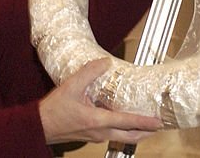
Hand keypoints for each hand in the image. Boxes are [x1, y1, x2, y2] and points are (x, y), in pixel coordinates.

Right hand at [39, 59, 162, 144]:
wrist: (39, 126)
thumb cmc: (53, 110)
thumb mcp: (72, 86)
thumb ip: (90, 72)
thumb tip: (105, 62)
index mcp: (98, 121)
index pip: (128, 122)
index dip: (145, 122)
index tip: (158, 122)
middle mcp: (100, 132)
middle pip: (130, 136)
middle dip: (146, 132)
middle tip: (159, 126)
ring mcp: (96, 136)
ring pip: (122, 136)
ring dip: (135, 131)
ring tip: (146, 123)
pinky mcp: (91, 135)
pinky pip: (112, 133)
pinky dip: (123, 129)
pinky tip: (124, 120)